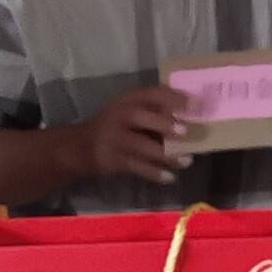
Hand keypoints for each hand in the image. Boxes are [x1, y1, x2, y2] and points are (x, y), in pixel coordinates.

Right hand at [76, 85, 197, 186]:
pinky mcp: (111, 160)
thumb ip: (152, 113)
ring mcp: (112, 139)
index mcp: (126, 101)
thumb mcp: (127, 113)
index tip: (192, 102)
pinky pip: (135, 166)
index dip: (170, 96)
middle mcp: (117, 116)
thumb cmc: (114, 127)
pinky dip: (153, 173)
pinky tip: (169, 178)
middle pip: (138, 117)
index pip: (148, 93)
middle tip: (186, 131)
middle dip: (163, 123)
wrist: (79, 147)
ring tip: (187, 160)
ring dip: (165, 154)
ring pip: (139, 145)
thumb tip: (189, 119)